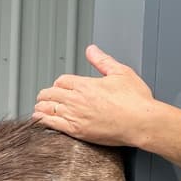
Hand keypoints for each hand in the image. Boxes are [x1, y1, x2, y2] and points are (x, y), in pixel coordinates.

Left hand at [33, 45, 156, 147]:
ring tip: (38, 107)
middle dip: (45, 95)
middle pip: (50, 94)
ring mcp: (74, 116)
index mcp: (85, 84)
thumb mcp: (121, 72)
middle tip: (43, 97)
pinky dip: (42, 120)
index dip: (58, 84)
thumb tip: (92, 49)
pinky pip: (51, 124)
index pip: (61, 81)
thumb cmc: (136, 101)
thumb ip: (102, 61)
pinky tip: (39, 120)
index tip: (58, 87)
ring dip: (41, 107)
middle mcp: (76, 99)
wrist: (142, 122)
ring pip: (47, 108)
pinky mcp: (76, 131)